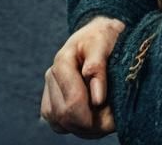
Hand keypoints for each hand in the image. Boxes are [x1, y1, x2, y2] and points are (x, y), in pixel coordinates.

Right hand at [41, 16, 126, 137]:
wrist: (98, 34)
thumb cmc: (103, 37)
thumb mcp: (105, 43)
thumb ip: (98, 68)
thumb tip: (97, 99)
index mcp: (63, 61)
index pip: (73, 102)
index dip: (93, 115)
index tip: (113, 117)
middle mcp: (51, 76)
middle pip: (65, 116)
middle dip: (89, 124)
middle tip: (112, 121)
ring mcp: (49, 89)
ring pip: (60, 124)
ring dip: (83, 128)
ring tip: (105, 118)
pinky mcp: (50, 100)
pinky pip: (59, 124)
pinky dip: (76, 127)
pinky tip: (92, 118)